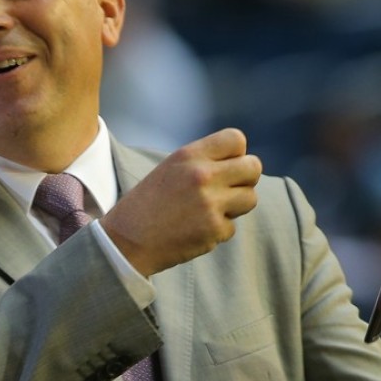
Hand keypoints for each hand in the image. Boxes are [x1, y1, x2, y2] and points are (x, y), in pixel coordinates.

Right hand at [101, 128, 261, 276]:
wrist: (126, 240)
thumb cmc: (148, 204)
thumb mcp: (171, 169)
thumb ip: (202, 163)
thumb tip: (237, 164)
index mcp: (190, 155)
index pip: (236, 140)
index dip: (236, 154)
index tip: (226, 166)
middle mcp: (203, 175)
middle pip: (253, 167)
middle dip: (246, 179)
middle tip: (230, 189)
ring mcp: (211, 203)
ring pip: (250, 198)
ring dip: (236, 206)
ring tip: (210, 211)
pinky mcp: (214, 230)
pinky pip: (232, 227)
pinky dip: (217, 231)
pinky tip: (195, 230)